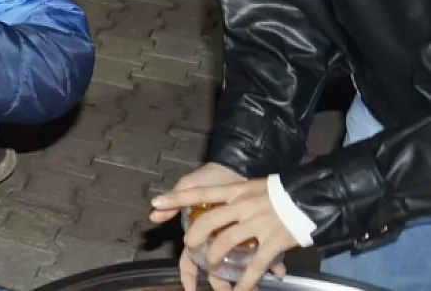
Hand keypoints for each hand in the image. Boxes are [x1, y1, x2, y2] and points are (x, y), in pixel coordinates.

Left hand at [150, 165, 290, 290]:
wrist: (311, 195)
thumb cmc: (278, 191)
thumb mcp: (250, 186)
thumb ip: (230, 195)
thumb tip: (207, 202)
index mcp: (235, 191)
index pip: (200, 192)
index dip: (176, 198)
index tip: (155, 202)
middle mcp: (243, 205)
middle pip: (208, 222)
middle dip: (194, 237)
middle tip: (189, 245)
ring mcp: (258, 223)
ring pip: (226, 243)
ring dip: (214, 258)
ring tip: (210, 266)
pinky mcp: (274, 240)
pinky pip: (256, 265)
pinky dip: (246, 281)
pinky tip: (240, 290)